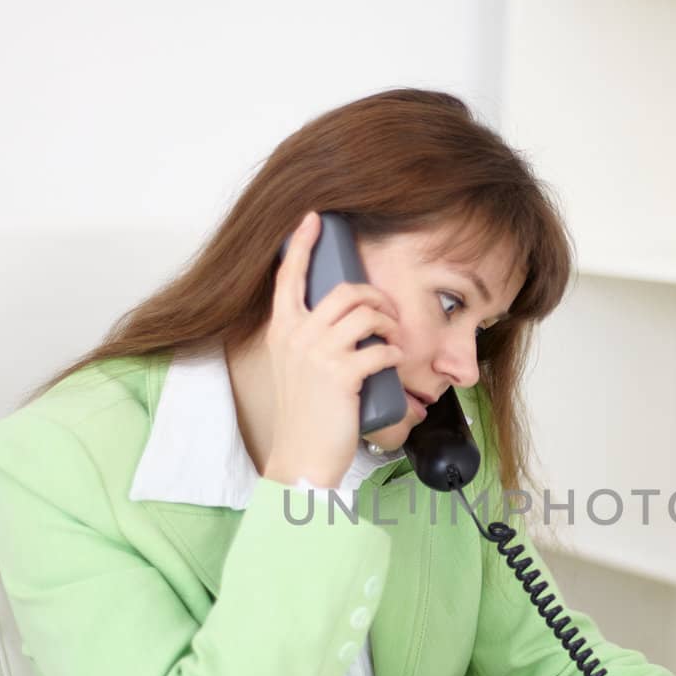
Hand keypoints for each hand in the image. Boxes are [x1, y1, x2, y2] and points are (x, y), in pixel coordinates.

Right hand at [260, 211, 404, 488]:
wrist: (303, 456)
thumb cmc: (307, 414)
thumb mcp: (297, 368)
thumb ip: (310, 340)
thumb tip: (345, 319)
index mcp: (282, 330)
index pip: (289, 275)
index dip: (303, 243)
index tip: (314, 219)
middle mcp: (296, 335)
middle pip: (345, 290)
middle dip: (377, 297)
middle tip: (390, 315)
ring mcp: (317, 354)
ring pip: (366, 314)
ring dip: (389, 323)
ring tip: (394, 339)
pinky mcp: (341, 374)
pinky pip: (380, 348)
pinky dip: (394, 353)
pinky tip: (393, 362)